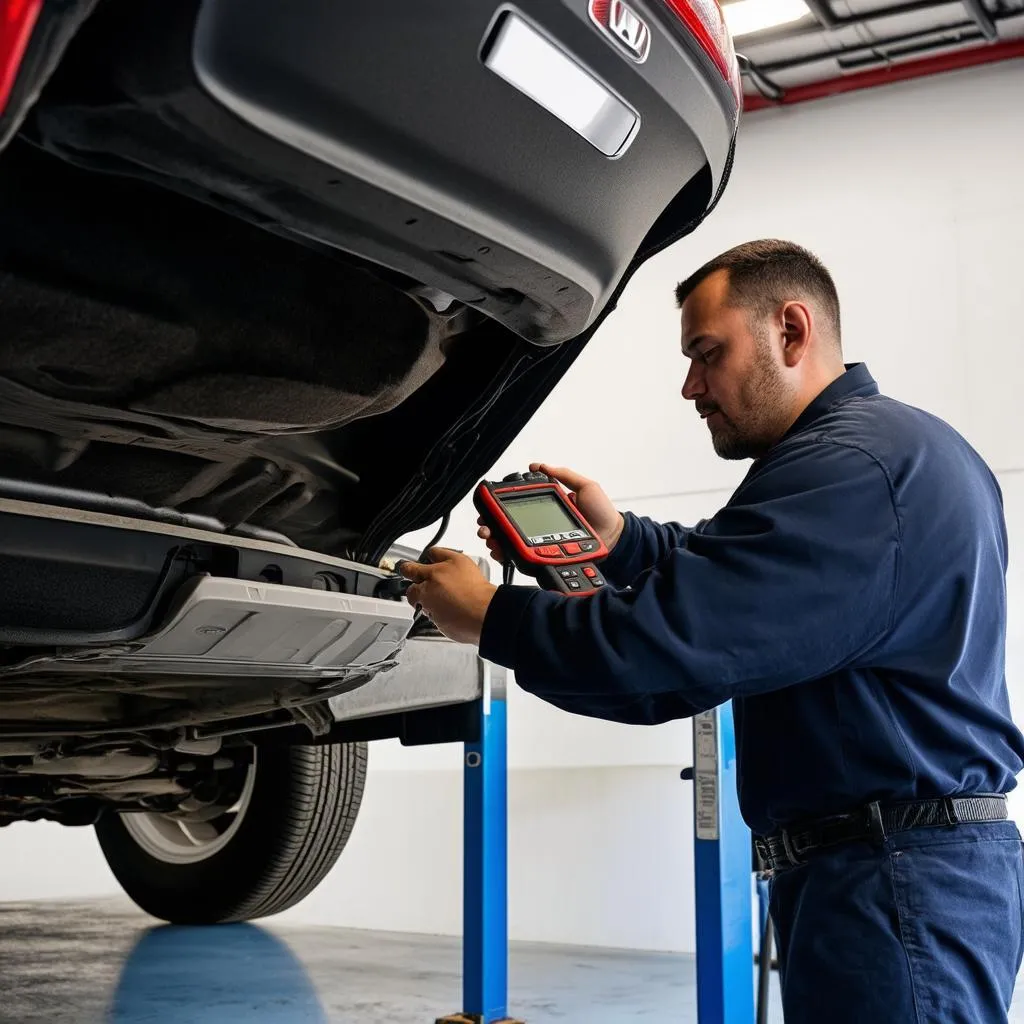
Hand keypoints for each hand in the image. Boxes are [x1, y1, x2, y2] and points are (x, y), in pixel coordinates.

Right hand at [398, 548, 497, 644]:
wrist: (489, 614)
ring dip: (430, 563)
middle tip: (417, 580)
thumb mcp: (439, 622)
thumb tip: (431, 607)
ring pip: (429, 555)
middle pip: (411, 569)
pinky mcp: (462, 560)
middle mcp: (433, 577)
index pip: (411, 592)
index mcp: (425, 594)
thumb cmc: (468, 622)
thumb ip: (431, 610)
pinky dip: (447, 558)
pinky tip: (449, 567)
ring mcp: (447, 566)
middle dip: (411, 576)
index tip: (418, 598)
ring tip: (436, 571)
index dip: (415, 597)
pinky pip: (448, 552)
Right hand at [477, 462, 624, 564]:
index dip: (499, 508)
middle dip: (490, 527)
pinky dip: (509, 556)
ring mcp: (541, 542)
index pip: (516, 506)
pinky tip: (502, 553)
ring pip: (510, 543)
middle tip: (485, 527)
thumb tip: (539, 466)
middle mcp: (539, 525)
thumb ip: (564, 475)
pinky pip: (523, 558)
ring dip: (495, 542)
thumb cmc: (602, 513)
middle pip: (506, 527)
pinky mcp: (546, 556)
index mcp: (546, 507)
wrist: (614, 538)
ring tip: (492, 540)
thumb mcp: (585, 486)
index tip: (489, 508)